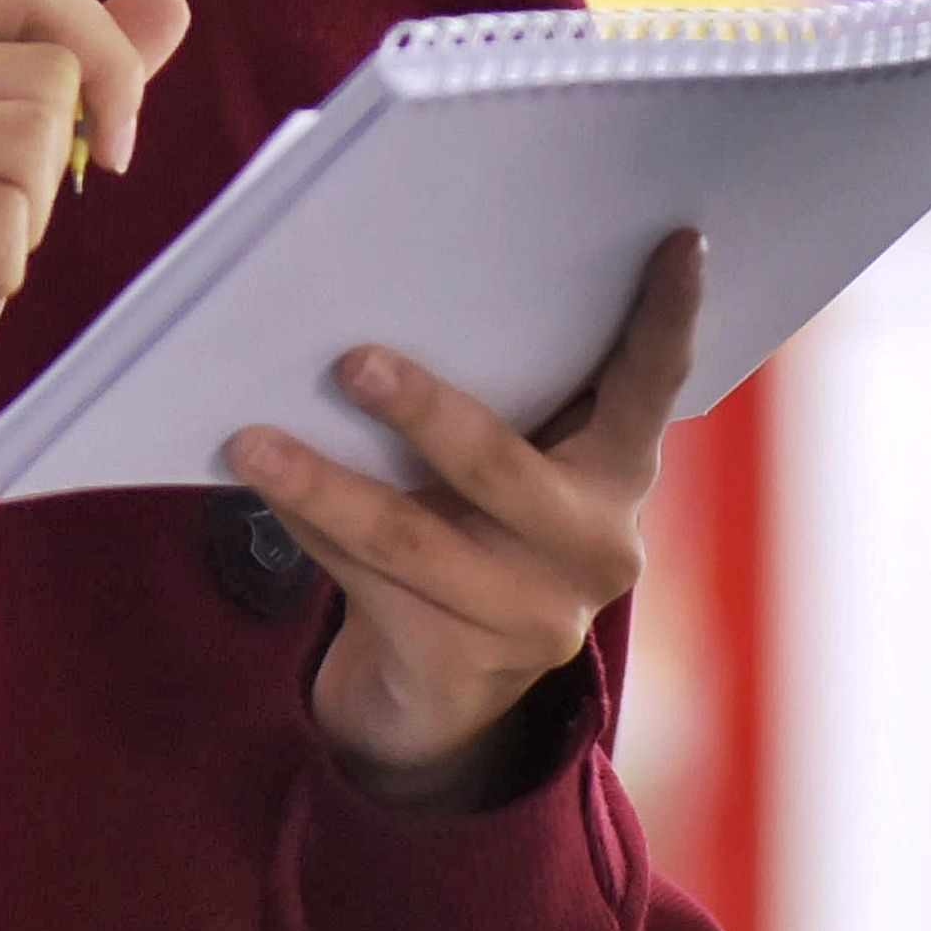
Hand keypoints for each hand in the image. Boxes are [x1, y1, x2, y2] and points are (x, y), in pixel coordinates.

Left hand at [227, 230, 704, 808]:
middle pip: (500, 467)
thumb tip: (393, 302)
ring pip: (409, 536)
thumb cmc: (476, 531)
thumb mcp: (512, 472)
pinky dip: (307, 529)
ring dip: (321, 484)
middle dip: (423, 411)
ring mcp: (533, 619)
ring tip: (251, 442)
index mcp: (619, 475)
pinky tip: (261, 492)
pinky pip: (365, 583)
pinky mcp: (460, 667)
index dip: (670, 317)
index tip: (680, 239)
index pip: (651, 387)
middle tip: (351, 361)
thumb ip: (504, 405)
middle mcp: (596, 548)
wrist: (446, 691)